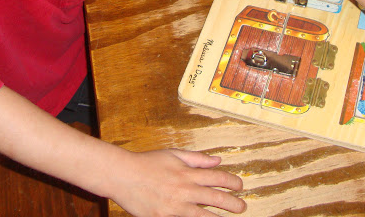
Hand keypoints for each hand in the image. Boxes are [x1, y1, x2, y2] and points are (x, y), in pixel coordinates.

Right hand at [109, 148, 245, 216]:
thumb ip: (197, 159)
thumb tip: (217, 160)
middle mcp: (184, 189)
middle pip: (216, 198)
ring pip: (204, 216)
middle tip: (242, 207)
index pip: (218, 177)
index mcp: (187, 173)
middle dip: (233, 204)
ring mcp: (174, 206)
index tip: (240, 186)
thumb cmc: (147, 163)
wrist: (122, 175)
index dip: (233, 182)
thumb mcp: (173, 155)